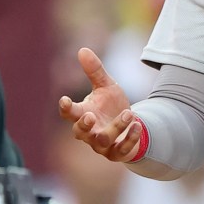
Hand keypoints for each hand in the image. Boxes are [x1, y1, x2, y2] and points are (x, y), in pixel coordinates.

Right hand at [56, 48, 143, 162]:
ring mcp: (102, 145)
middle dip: (83, 125)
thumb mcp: (106, 86)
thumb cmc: (112, 105)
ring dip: (115, 127)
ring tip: (129, 113)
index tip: (65, 100)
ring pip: (103, 139)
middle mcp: (89, 132)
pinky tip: (138, 125)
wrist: (131, 124)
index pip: (69, 113)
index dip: (66, 108)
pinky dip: (130, 138)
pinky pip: (121, 150)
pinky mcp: (117, 153)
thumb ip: (95, 71)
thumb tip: (82, 50)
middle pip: (80, 132)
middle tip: (89, 116)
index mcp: (82, 114)